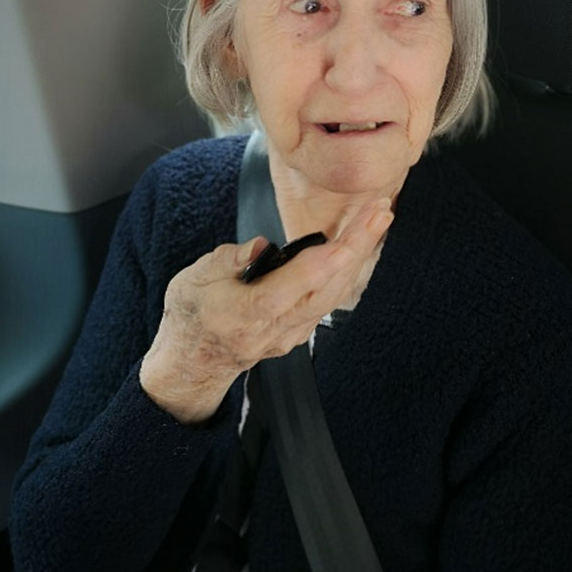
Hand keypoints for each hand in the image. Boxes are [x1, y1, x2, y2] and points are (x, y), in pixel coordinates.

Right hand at [139, 198, 392, 423]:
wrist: (193, 361)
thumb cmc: (192, 314)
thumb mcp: (194, 279)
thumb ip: (228, 259)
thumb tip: (261, 245)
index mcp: (246, 312)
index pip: (290, 288)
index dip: (321, 263)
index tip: (346, 239)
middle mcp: (276, 326)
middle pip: (326, 287)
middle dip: (357, 247)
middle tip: (380, 210)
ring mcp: (292, 332)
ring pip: (335, 293)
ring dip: (360, 254)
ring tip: (378, 218)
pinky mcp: (299, 330)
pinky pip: (330, 299)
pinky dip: (350, 270)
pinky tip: (361, 245)